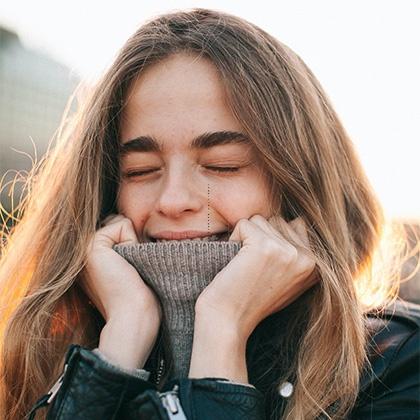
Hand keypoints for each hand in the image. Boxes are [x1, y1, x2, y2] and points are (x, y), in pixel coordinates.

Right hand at [80, 214, 161, 368]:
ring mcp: (83, 248)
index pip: (117, 229)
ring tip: (128, 268)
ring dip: (132, 241)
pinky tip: (126, 265)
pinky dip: (132, 241)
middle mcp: (82, 252)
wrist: (132, 318)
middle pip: (118, 223)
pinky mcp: (91, 246)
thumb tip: (129, 224)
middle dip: (131, 239)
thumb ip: (124, 247)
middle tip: (129, 270)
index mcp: (90, 259)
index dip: (132, 243)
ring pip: (120, 222)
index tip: (129, 271)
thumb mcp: (129, 267)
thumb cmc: (138, 299)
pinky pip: (122, 224)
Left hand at [195, 214, 316, 341]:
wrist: (228, 321)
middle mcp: (308, 258)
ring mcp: (288, 251)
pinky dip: (234, 238)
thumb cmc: (251, 300)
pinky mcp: (265, 246)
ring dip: (246, 238)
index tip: (265, 268)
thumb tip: (298, 221)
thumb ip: (297, 254)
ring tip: (245, 266)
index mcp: (317, 266)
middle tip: (253, 268)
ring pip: (261, 220)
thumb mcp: (287, 280)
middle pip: (278, 220)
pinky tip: (236, 263)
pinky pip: (244, 223)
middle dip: (260, 237)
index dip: (274, 240)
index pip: (297, 225)